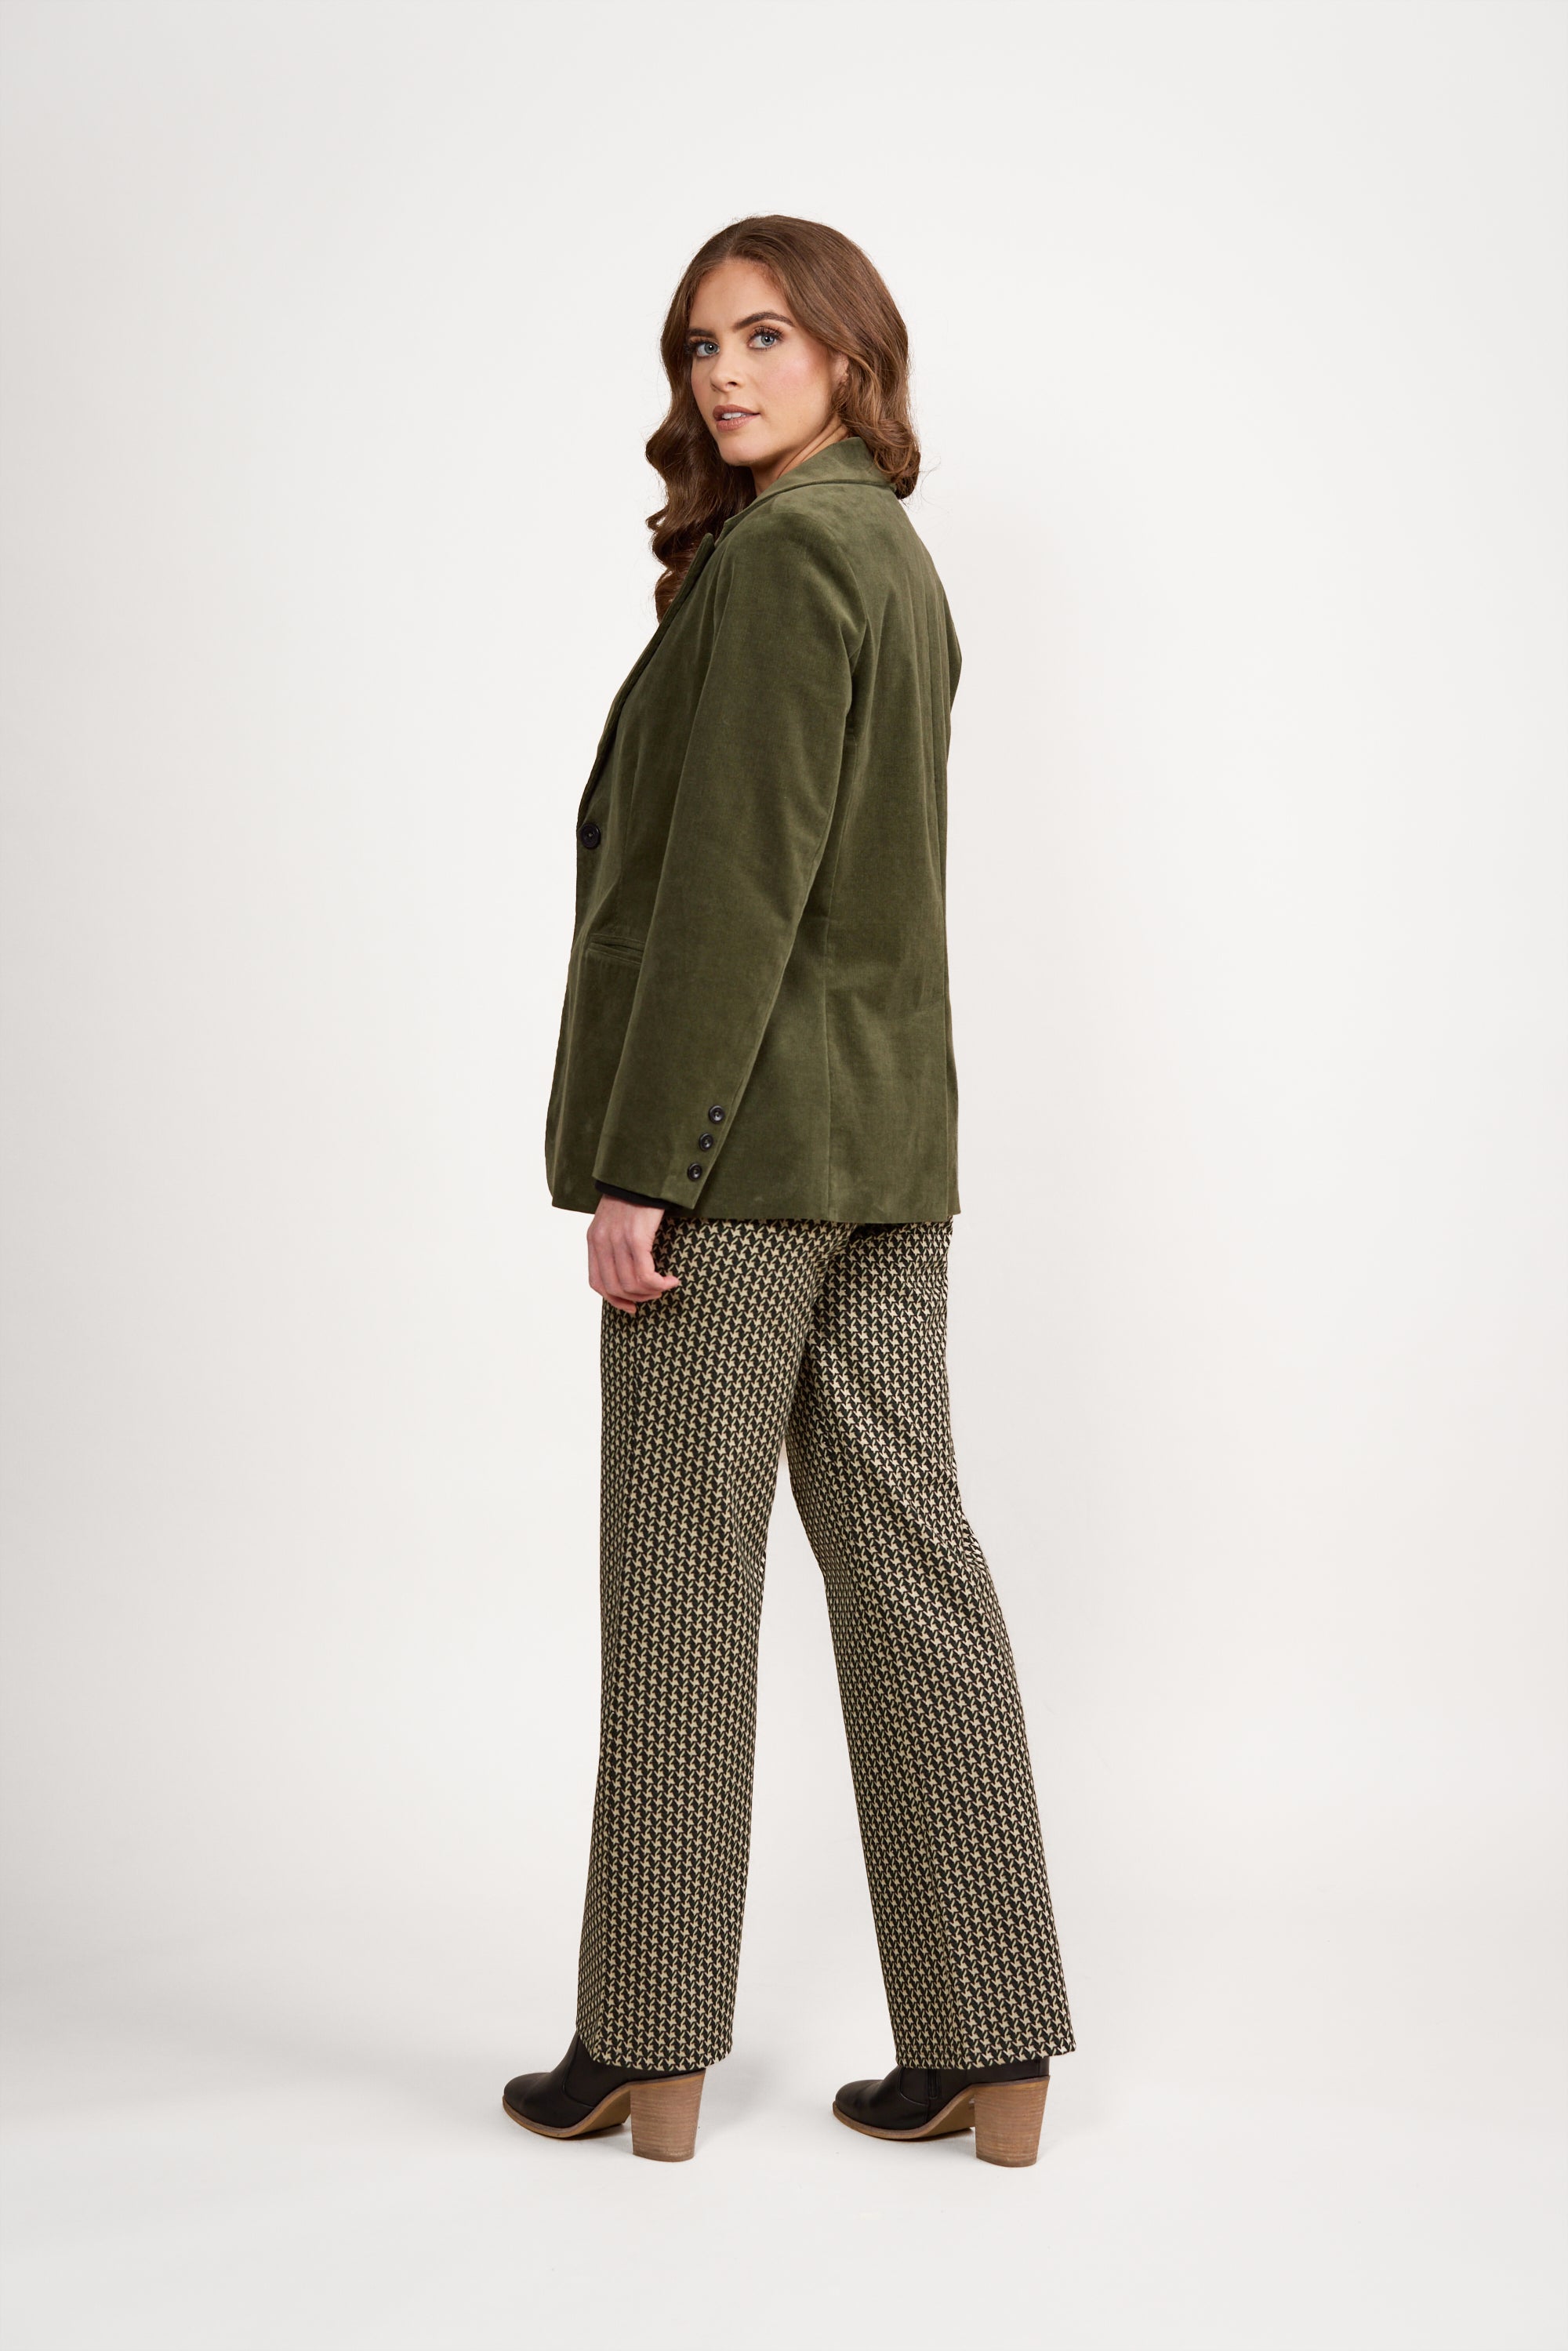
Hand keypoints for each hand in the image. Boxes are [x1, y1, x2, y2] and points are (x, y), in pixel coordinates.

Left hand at [587, 1197, 680, 1314]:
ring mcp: (617, 1240)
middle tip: (656, 1294)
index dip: (614, 1300)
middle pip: (614, 1288)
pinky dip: (659, 1283)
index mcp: (594, 1239)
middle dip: (637, 1298)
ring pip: (630, 1284)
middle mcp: (601, 1241)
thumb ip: (617, 1242)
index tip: (632, 1307)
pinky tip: (671, 1279)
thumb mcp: (618, 1220)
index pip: (597, 1282)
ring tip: (666, 1285)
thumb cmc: (637, 1194)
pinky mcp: (635, 1237)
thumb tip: (630, 1269)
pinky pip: (644, 1274)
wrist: (645, 1171)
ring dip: (651, 1291)